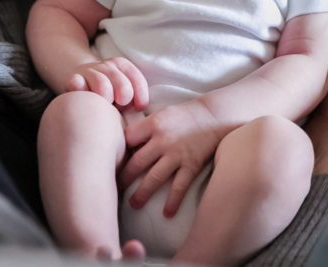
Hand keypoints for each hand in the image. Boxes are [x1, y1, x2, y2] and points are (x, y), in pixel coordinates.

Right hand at [66, 57, 148, 110]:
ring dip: (105, 101)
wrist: (81, 76)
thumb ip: (135, 95)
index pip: (138, 82)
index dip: (140, 99)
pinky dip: (82, 92)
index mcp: (123, 65)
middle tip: (117, 106)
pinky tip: (85, 98)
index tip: (137, 108)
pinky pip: (78, 84)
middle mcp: (108, 66)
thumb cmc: (109, 89)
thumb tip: (140, 107)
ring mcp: (90, 70)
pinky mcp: (74, 79)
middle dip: (123, 102)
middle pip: (124, 88)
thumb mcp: (124, 88)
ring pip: (103, 87)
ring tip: (103, 105)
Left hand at [118, 100, 222, 217]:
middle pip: (137, 162)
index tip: (113, 161)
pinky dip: (173, 201)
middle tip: (116, 188)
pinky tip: (167, 214)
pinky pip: (180, 187)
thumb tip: (126, 144)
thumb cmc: (184, 115)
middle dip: (125, 177)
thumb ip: (145, 127)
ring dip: (142, 193)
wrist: (214, 115)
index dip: (120, 150)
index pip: (128, 139)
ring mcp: (177, 154)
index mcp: (153, 124)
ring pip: (154, 177)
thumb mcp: (161, 114)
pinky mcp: (191, 165)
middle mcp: (163, 140)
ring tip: (134, 204)